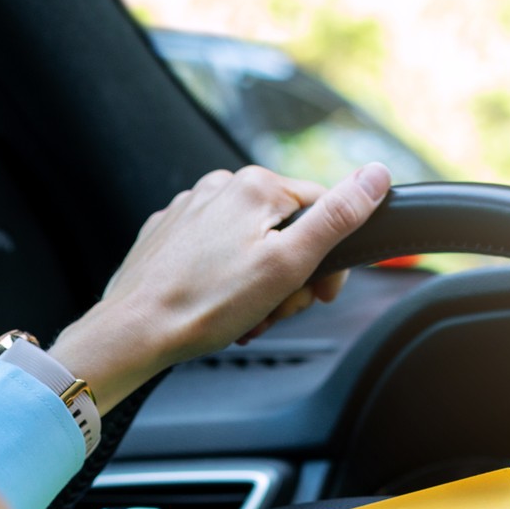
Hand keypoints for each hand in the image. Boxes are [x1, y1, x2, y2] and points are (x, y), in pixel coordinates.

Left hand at [50, 162, 391, 410]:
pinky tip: (217, 309)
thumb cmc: (205, 305)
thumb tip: (376, 176)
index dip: (329, 259)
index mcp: (255, 186)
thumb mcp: (287, 264)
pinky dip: (224, 282)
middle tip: (274, 312)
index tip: (320, 295)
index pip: (322, 210)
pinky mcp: (167, 236)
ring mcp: (189, 210)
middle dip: (289, 278)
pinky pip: (213, 255)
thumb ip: (337, 218)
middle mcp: (219, 187)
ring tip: (243, 317)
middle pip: (284, 231)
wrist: (134, 332)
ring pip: (248, 246)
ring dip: (258, 286)